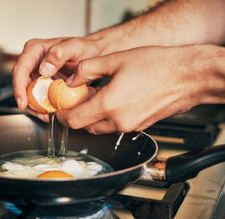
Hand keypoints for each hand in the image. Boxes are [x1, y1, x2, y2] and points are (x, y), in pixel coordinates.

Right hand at [12, 37, 103, 120]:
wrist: (96, 53)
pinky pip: (38, 95)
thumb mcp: (76, 48)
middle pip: (21, 83)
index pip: (20, 69)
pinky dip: (42, 105)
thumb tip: (43, 68)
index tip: (23, 102)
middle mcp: (33, 60)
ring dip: (35, 106)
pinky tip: (51, 111)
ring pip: (28, 92)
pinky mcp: (44, 82)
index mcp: (35, 49)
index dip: (19, 87)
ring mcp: (37, 72)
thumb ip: (59, 53)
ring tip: (46, 115)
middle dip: (27, 101)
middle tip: (38, 113)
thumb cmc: (87, 47)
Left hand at [57, 45, 220, 132]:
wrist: (189, 76)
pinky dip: (107, 117)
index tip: (59, 109)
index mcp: (109, 105)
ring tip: (95, 97)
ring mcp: (131, 126)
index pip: (74, 120)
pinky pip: (115, 126)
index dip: (62, 116)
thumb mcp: (115, 60)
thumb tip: (72, 79)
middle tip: (76, 99)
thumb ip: (87, 70)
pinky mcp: (140, 126)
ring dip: (92, 116)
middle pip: (85, 126)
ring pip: (100, 128)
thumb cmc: (158, 66)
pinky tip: (112, 100)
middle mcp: (119, 121)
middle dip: (76, 115)